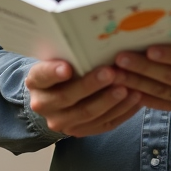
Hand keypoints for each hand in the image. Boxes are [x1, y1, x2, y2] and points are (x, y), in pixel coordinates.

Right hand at [25, 61, 142, 137]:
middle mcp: (44, 105)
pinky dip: (121, 112)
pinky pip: (103, 124)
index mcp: (36, 82)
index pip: (43, 76)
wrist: (54, 95)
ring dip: (110, 101)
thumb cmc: (60, 67)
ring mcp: (62, 122)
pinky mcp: (80, 131)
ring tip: (127, 87)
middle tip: (111, 73)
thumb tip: (92, 40)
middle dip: (91, 85)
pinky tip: (135, 99)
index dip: (54, 72)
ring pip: (87, 114)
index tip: (67, 67)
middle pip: (68, 97)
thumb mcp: (57, 57)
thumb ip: (69, 53)